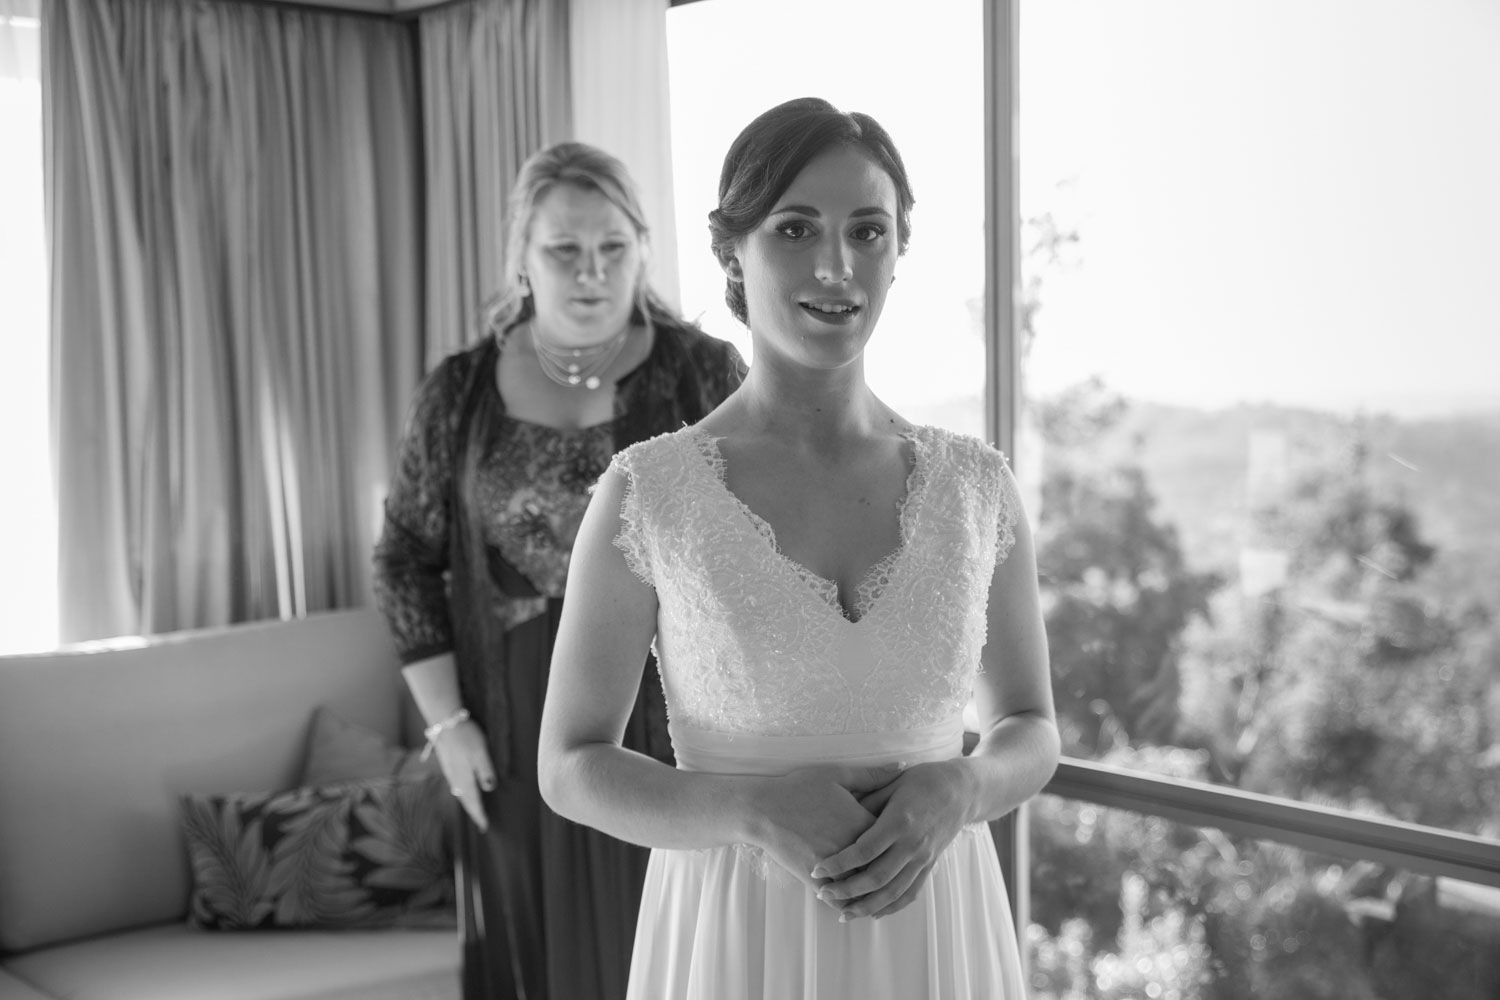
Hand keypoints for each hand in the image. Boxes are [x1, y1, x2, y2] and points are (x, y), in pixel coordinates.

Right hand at [429, 720, 496, 832]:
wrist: (445, 722)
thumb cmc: (466, 736)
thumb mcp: (481, 753)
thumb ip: (485, 771)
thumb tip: (489, 789)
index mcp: (465, 778)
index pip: (474, 802)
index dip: (480, 815)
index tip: (485, 827)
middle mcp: (455, 778)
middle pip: (465, 800)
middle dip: (474, 811)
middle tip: (481, 823)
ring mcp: (450, 771)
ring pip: (459, 792)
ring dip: (467, 802)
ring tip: (474, 809)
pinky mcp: (447, 763)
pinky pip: (456, 784)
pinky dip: (462, 792)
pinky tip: (463, 789)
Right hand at [749, 762, 905, 895]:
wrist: (762, 810)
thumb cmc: (799, 789)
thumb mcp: (837, 776)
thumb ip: (872, 775)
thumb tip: (903, 766)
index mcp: (861, 823)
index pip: (893, 838)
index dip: (896, 839)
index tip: (897, 838)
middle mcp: (852, 849)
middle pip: (882, 866)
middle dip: (889, 868)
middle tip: (896, 867)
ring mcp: (834, 867)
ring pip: (863, 888)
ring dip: (871, 891)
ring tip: (877, 890)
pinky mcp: (816, 880)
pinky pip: (839, 900)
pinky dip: (848, 903)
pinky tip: (852, 902)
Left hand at [810, 761, 970, 920]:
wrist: (961, 790)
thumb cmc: (922, 780)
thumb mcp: (892, 783)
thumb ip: (866, 800)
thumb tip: (836, 816)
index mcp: (899, 821)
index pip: (864, 850)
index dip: (839, 863)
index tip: (817, 869)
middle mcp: (912, 844)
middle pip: (877, 877)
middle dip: (847, 890)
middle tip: (822, 894)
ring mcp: (923, 858)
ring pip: (893, 893)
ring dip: (866, 906)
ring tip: (843, 914)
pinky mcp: (929, 866)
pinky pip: (910, 893)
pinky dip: (891, 907)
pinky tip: (873, 913)